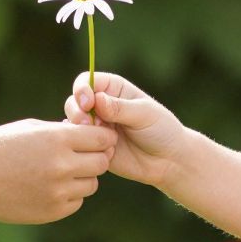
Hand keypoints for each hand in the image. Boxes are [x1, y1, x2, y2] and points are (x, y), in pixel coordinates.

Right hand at [0, 119, 115, 223]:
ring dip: (82, 177)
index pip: (102, 139)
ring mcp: (58, 190)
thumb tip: (90, 132)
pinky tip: (49, 187)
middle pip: (102, 162)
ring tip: (60, 172)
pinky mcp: (53, 211)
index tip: (96, 139)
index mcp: (57, 139)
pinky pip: (76, 201)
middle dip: (95, 157)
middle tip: (81, 156)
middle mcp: (62, 165)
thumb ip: (62, 131)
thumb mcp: (30, 129)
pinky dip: (69, 195)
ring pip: (91, 184)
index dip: (102, 138)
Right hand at [62, 71, 186, 189]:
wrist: (167, 159)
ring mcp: (96, 126)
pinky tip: (98, 151)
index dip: (82, 89)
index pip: (87, 81)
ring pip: (73, 123)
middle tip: (88, 123)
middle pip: (74, 101)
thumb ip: (120, 107)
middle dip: (77, 111)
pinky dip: (83, 146)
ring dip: (80, 130)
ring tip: (98, 138)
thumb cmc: (161, 129)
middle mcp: (101, 106)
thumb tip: (97, 99)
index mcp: (113, 89)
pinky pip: (78, 144)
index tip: (88, 102)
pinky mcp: (93, 146)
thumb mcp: (144, 114)